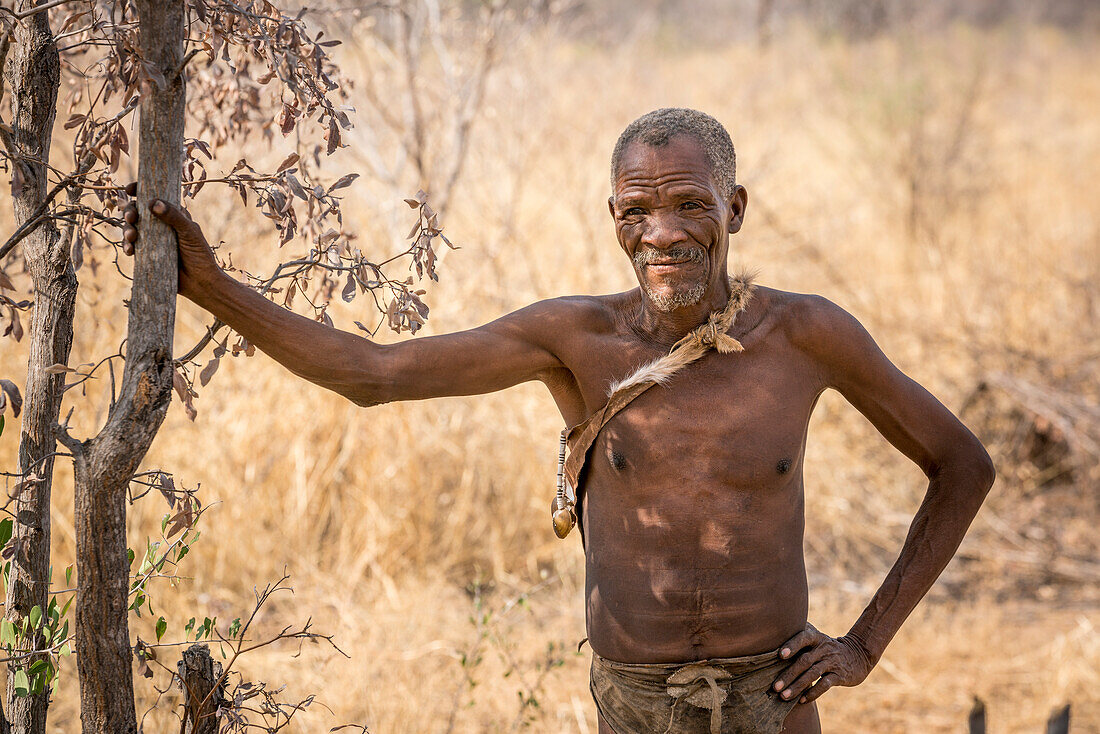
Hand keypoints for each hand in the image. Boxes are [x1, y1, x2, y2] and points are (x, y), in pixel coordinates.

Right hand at [120, 182, 221, 296]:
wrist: (200, 283)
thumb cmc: (200, 255)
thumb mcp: (190, 232)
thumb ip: (174, 217)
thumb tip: (154, 203)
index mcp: (173, 215)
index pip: (155, 198)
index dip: (141, 190)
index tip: (131, 189)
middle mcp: (161, 225)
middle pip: (138, 211)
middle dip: (130, 212)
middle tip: (132, 218)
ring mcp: (152, 239)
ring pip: (132, 228)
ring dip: (127, 230)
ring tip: (132, 237)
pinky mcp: (147, 254)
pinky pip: (132, 247)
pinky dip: (128, 246)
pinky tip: (130, 251)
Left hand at [771, 624, 873, 703]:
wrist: (857, 655)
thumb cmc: (826, 647)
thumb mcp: (816, 638)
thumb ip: (798, 637)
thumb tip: (771, 636)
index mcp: (815, 637)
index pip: (802, 638)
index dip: (791, 645)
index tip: (779, 655)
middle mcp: (823, 648)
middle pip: (804, 661)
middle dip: (788, 674)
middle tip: (775, 687)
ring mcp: (832, 662)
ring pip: (813, 674)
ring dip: (797, 686)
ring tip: (784, 696)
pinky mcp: (839, 675)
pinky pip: (825, 684)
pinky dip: (813, 693)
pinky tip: (802, 700)